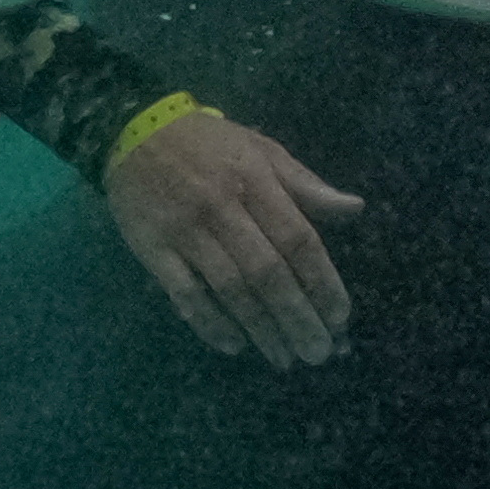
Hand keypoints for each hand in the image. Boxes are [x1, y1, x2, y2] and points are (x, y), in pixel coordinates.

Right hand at [103, 112, 364, 367]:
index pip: (298, 239)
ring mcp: (185, 231)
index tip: (339, 317)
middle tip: (318, 353)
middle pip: (267, 273)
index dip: (322, 282)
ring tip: (284, 358)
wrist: (133, 130)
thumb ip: (307, 185)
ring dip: (261, 329)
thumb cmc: (209, 144)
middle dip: (297, 317)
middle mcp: (223, 208)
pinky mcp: (153, 249)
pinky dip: (210, 323)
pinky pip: (184, 294)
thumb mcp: (263, 150)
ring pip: (230, 289)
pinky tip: (234, 345)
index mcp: (256, 182)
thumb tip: (355, 209)